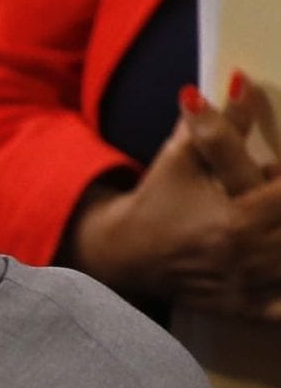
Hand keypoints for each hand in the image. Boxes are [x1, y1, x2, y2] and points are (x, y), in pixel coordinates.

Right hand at [64, 83, 280, 308]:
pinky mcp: (244, 308)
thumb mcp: (183, 157)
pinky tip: (280, 270)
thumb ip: (219, 124)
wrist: (122, 253)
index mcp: (234, 220)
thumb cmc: (157, 199)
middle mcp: (244, 258)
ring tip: (279, 224)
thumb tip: (244, 79)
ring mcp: (246, 288)